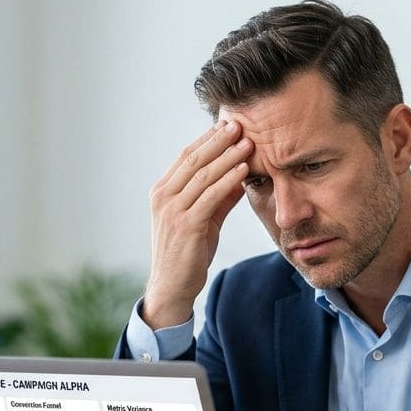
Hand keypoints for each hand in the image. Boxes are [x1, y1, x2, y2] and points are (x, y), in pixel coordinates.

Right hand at [142, 120, 252, 328]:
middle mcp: (163, 197)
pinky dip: (227, 180)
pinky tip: (243, 170)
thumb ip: (219, 197)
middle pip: (193, 159)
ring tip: (247, 142)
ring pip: (202, 175)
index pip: (187, 156)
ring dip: (227, 157)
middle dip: (218, 140)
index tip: (229, 124)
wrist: (172, 287)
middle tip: (240, 123)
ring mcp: (172, 211)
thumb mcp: (204, 220)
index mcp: (163, 191)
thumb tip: (240, 174)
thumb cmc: (188, 253)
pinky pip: (210, 196)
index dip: (208, 139)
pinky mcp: (186, 225)